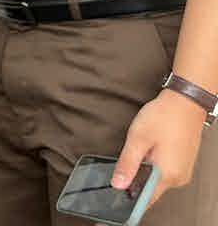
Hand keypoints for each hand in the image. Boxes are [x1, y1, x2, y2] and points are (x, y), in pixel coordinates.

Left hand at [113, 89, 208, 205]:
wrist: (186, 102)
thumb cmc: (164, 117)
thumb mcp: (138, 139)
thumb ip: (128, 164)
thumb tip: (118, 184)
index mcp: (168, 175)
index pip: (146, 199)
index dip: (130, 200)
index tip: (116, 198)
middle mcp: (179, 178)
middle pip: (150, 189)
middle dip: (135, 180)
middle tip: (126, 161)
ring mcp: (183, 171)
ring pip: (156, 179)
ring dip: (144, 170)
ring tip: (140, 150)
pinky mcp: (183, 164)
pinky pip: (164, 172)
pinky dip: (153, 165)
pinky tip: (148, 150)